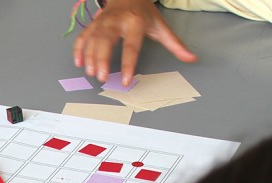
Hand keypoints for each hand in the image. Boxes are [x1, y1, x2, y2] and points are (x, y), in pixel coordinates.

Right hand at [72, 0, 196, 85]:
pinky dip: (79, 49)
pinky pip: (83, 36)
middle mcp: (117, 21)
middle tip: (102, 77)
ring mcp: (102, 21)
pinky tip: (79, 62)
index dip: (129, 65)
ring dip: (90, 57)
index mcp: (135, 22)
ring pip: (93, 39)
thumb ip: (175, 45)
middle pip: (106, 41)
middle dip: (102, 60)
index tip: (126, 81)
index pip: (131, 46)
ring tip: (91, 73)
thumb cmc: (144, 13)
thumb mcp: (161, 26)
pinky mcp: (93, 24)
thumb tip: (192, 58)